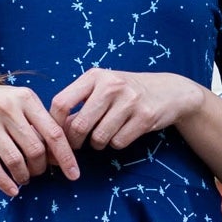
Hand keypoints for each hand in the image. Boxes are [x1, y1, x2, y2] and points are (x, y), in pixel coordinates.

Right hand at [0, 79, 80, 195]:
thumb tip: (59, 153)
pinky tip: (12, 189)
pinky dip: (6, 182)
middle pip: (36, 149)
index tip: (74, 174)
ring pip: (16, 160)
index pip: (54, 132)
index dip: (66, 157)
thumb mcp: (16, 100)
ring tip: (24, 178)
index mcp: (25, 98)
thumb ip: (37, 120)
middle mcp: (8, 108)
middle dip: (40, 167)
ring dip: (24, 176)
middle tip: (37, 172)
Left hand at [49, 67, 199, 151]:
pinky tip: (122, 132)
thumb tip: (55, 132)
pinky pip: (118, 142)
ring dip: (98, 144)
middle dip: (75, 142)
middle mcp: (111, 85)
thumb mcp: (101, 89)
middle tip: (78, 145)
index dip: (55, 124)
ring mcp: (130, 100)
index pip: (61, 102)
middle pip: (79, 125)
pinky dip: (116, 144)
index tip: (56, 135)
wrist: (167, 91)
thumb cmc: (125, 92)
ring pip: (99, 138)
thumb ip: (78, 105)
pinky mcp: (145, 116)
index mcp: (94, 76)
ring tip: (104, 135)